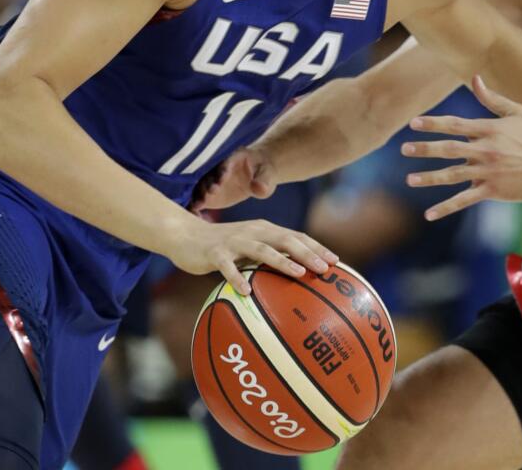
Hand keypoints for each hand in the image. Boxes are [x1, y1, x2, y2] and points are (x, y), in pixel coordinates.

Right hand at [165, 213, 337, 295]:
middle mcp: (253, 231)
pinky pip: (227, 267)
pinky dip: (237, 278)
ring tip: (299, 274)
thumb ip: (269, 258)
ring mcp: (234, 241)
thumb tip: (296, 280)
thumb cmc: (223, 247)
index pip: (296, 236)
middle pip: (285, 240)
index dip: (316, 247)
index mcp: (265, 230)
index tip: (336, 262)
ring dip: (282, 262)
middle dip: (307, 253)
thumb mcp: (249, 249)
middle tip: (325, 268)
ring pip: (262, 250)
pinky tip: (246, 292)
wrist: (185, 236)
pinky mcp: (215, 252)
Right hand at [190, 147, 277, 213]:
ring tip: (197, 206)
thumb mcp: (267, 175)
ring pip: (200, 186)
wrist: (258, 174)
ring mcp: (211, 181)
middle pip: (209, 174)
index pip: (225, 162)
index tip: (221, 180)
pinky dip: (194, 205)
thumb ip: (263, 181)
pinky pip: (199, 198)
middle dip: (208, 183)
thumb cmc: (263, 172)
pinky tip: (194, 214)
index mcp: (233, 157)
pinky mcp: (209, 194)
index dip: (222, 170)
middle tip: (209, 194)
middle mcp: (218, 168)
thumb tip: (259, 189)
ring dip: (198, 195)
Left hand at [402, 76, 521, 219]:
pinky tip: (429, 214)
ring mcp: (488, 171)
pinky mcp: (492, 190)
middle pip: (449, 149)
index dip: (434, 123)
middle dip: (425, 149)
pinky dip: (446, 207)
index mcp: (489, 129)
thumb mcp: (516, 112)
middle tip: (404, 148)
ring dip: (430, 178)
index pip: (456, 124)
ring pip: (453, 175)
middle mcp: (486, 150)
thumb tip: (474, 78)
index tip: (414, 123)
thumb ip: (491, 98)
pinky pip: (464, 199)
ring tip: (409, 179)